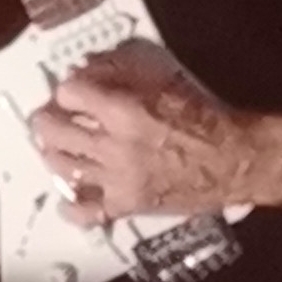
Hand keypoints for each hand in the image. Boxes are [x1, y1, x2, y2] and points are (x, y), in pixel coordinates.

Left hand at [29, 46, 245, 222]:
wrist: (234, 161)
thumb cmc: (206, 120)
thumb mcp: (165, 83)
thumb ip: (123, 75)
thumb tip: (87, 69)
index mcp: (125, 112)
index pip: (70, 94)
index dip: (67, 89)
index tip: (71, 91)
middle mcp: (114, 147)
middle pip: (56, 131)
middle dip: (47, 119)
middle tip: (49, 116)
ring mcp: (116, 180)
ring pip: (63, 167)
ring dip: (54, 153)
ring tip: (57, 147)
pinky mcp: (126, 205)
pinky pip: (86, 212)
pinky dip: (71, 206)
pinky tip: (68, 197)